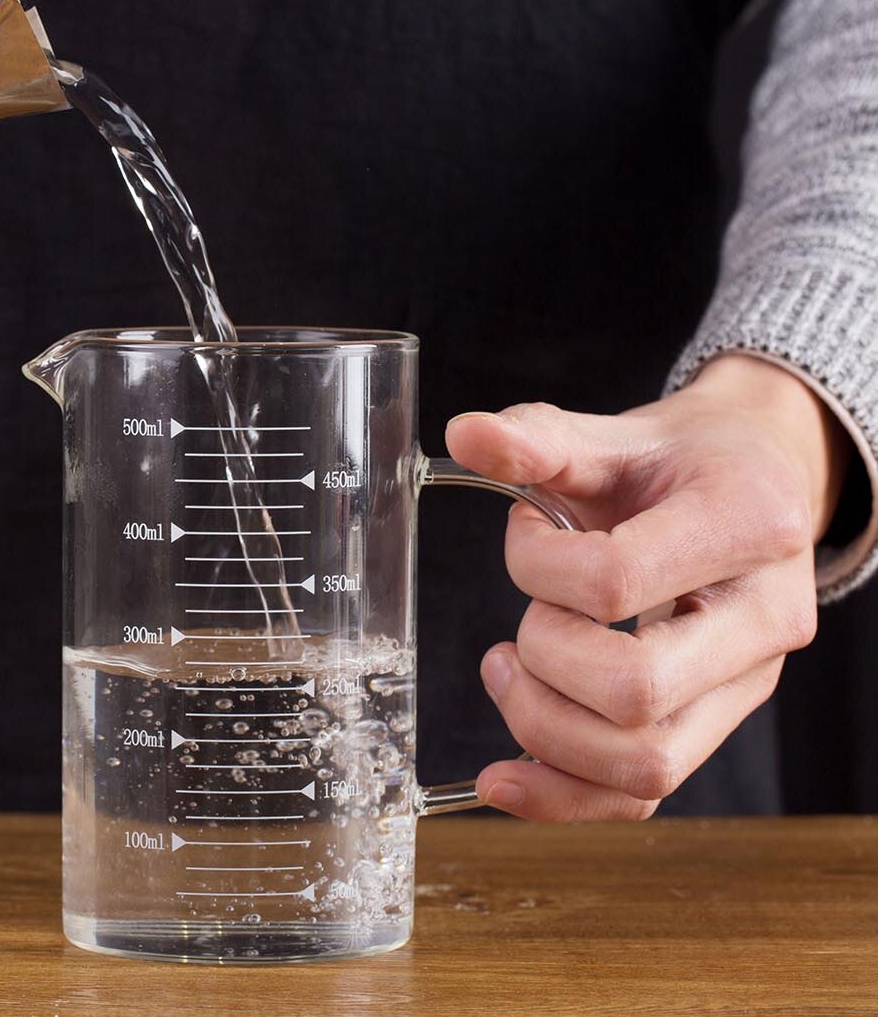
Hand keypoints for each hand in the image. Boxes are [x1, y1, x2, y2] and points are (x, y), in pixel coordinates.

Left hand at [445, 354, 847, 820]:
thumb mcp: (612, 434)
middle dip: (544, 654)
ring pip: (644, 763)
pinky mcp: (715, 721)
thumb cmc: (679, 460)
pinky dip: (564, 795)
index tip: (523, 530)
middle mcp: (764, 618)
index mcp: (748, 524)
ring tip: (508, 670)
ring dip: (544, 728)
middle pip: (635, 689)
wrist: (753, 481)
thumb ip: (538, 438)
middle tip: (526, 611)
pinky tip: (505, 776)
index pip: (618, 580)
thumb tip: (464, 433)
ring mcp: (747, 682)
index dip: (539, 566)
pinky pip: (644, 794)